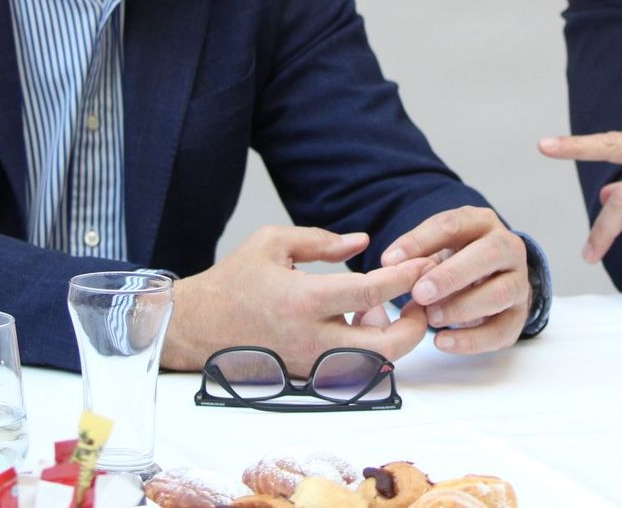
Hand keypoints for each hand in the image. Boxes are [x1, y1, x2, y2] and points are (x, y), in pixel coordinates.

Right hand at [160, 225, 432, 373]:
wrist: (196, 327)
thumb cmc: (234, 280)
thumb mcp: (272, 242)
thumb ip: (322, 241)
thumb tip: (362, 242)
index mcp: (303, 300)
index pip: (371, 293)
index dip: (405, 278)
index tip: (426, 263)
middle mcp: (311, 340)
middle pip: (386, 348)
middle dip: (415, 327)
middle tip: (420, 302)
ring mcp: (310, 365)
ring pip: (373, 365)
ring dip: (389, 338)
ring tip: (377, 308)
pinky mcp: (307, 379)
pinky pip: (352, 369)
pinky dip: (366, 348)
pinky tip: (356, 321)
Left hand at [380, 206, 530, 354]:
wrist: (493, 280)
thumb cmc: (457, 260)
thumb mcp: (437, 249)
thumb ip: (417, 256)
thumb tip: (391, 265)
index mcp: (483, 223)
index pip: (454, 224)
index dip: (420, 241)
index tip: (389, 261)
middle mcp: (508, 248)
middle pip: (488, 254)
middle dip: (451, 275)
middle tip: (419, 293)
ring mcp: (518, 282)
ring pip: (500, 293)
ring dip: (462, 307)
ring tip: (430, 318)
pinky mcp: (518, 316)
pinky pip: (501, 331)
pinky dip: (471, 340)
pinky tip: (443, 341)